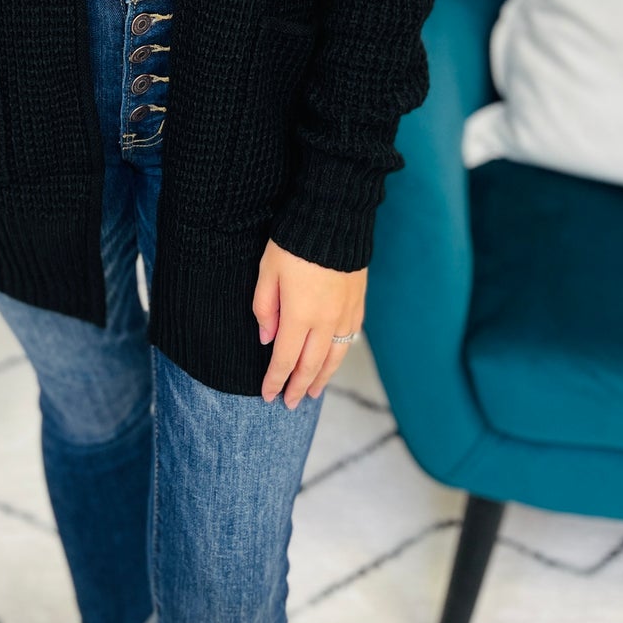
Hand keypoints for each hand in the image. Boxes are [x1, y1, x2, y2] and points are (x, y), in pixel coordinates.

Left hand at [254, 238, 365, 406]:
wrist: (333, 218)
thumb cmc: (293, 241)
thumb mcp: (267, 271)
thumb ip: (264, 308)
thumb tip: (266, 339)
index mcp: (299, 315)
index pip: (284, 360)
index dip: (275, 381)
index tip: (268, 396)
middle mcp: (325, 321)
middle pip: (310, 365)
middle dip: (298, 387)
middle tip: (290, 404)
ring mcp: (345, 314)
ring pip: (333, 358)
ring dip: (321, 379)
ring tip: (312, 393)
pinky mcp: (358, 303)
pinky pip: (349, 339)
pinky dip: (339, 357)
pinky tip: (333, 362)